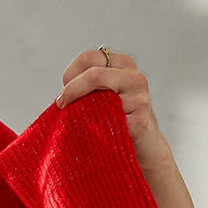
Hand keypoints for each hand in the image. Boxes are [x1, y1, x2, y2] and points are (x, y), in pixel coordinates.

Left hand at [55, 46, 170, 175]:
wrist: (146, 148)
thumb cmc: (119, 121)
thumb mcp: (104, 96)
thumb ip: (88, 86)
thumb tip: (62, 95)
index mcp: (123, 64)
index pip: (89, 58)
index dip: (70, 75)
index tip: (64, 93)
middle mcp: (134, 77)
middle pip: (94, 73)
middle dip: (72, 90)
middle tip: (62, 105)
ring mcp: (140, 98)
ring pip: (100, 98)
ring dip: (83, 111)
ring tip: (78, 120)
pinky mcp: (141, 120)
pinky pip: (110, 122)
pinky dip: (96, 128)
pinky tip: (95, 133)